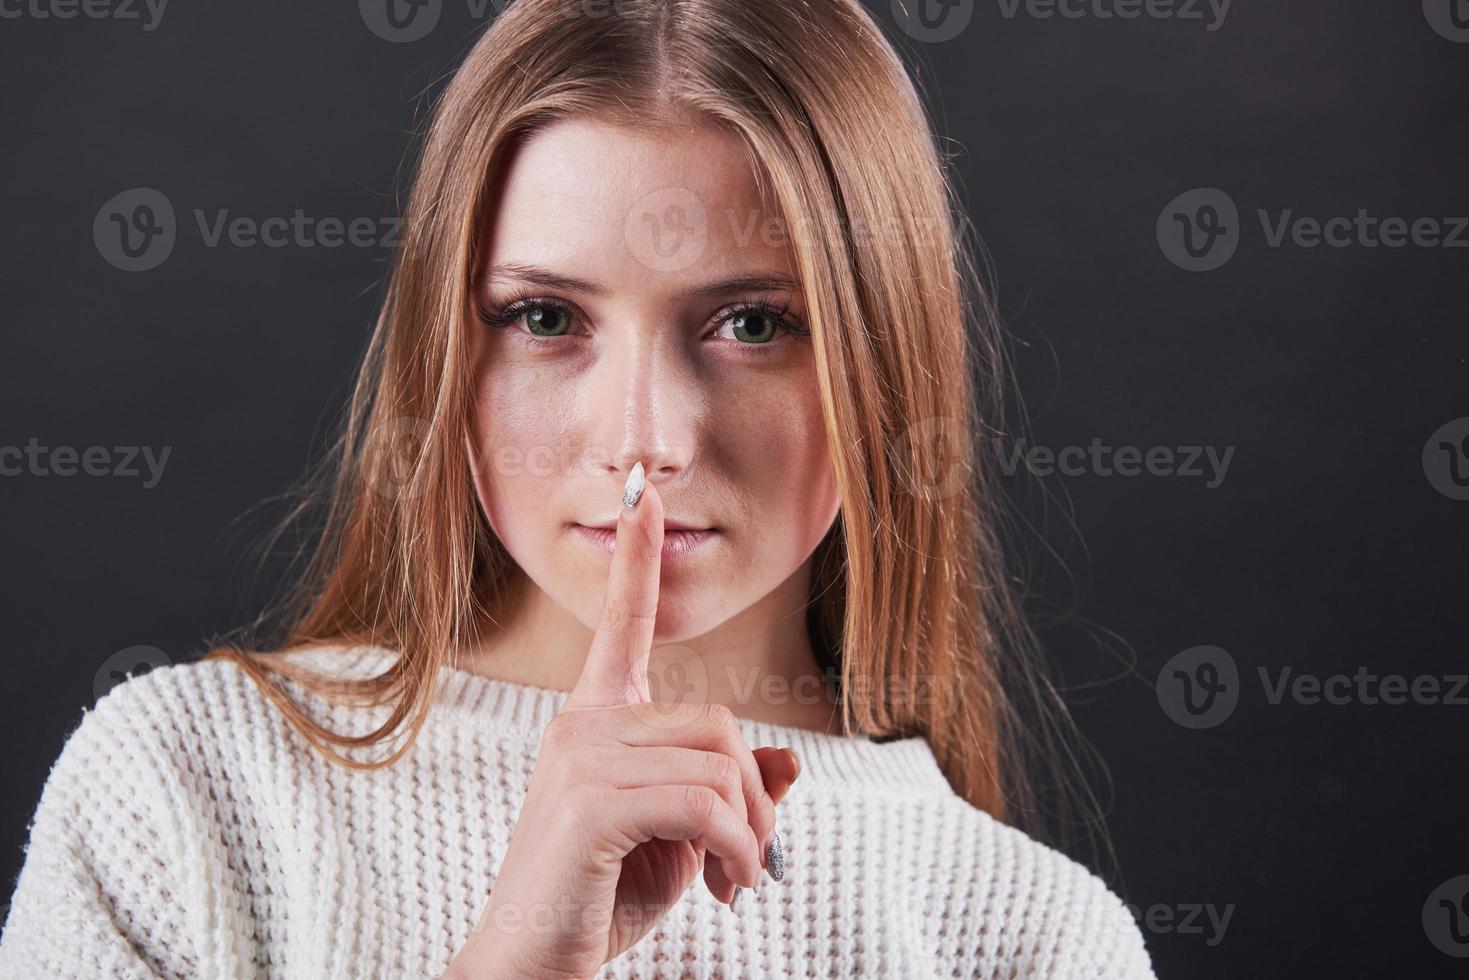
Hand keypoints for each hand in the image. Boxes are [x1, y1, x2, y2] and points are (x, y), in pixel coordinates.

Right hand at [445, 467, 799, 978]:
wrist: (531, 969)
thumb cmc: (600, 901)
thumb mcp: (681, 844)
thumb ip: (726, 796)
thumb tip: (790, 763)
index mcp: (595, 724)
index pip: (621, 627)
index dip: (636, 559)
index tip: (643, 493)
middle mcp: (582, 727)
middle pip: (718, 723)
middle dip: (753, 800)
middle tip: (750, 865)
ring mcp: (580, 758)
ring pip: (718, 762)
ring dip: (748, 834)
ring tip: (734, 881)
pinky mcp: (588, 801)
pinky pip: (703, 802)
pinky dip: (736, 849)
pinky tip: (725, 887)